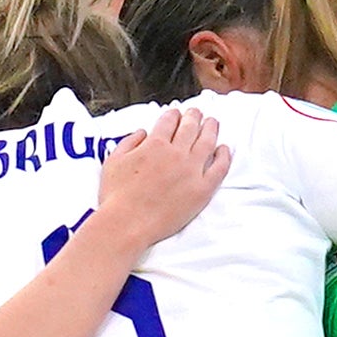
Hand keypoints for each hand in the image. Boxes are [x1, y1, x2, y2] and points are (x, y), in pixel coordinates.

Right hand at [87, 105, 231, 249]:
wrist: (127, 224)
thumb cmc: (116, 196)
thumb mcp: (113, 161)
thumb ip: (129, 142)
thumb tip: (142, 132)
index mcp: (154, 144)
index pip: (169, 121)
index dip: (174, 114)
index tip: (176, 113)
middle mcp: (176, 153)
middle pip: (190, 127)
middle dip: (194, 116)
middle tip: (197, 113)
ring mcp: (191, 171)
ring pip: (207, 142)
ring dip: (211, 129)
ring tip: (213, 123)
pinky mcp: (202, 190)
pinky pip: (219, 168)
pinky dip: (224, 156)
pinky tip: (224, 149)